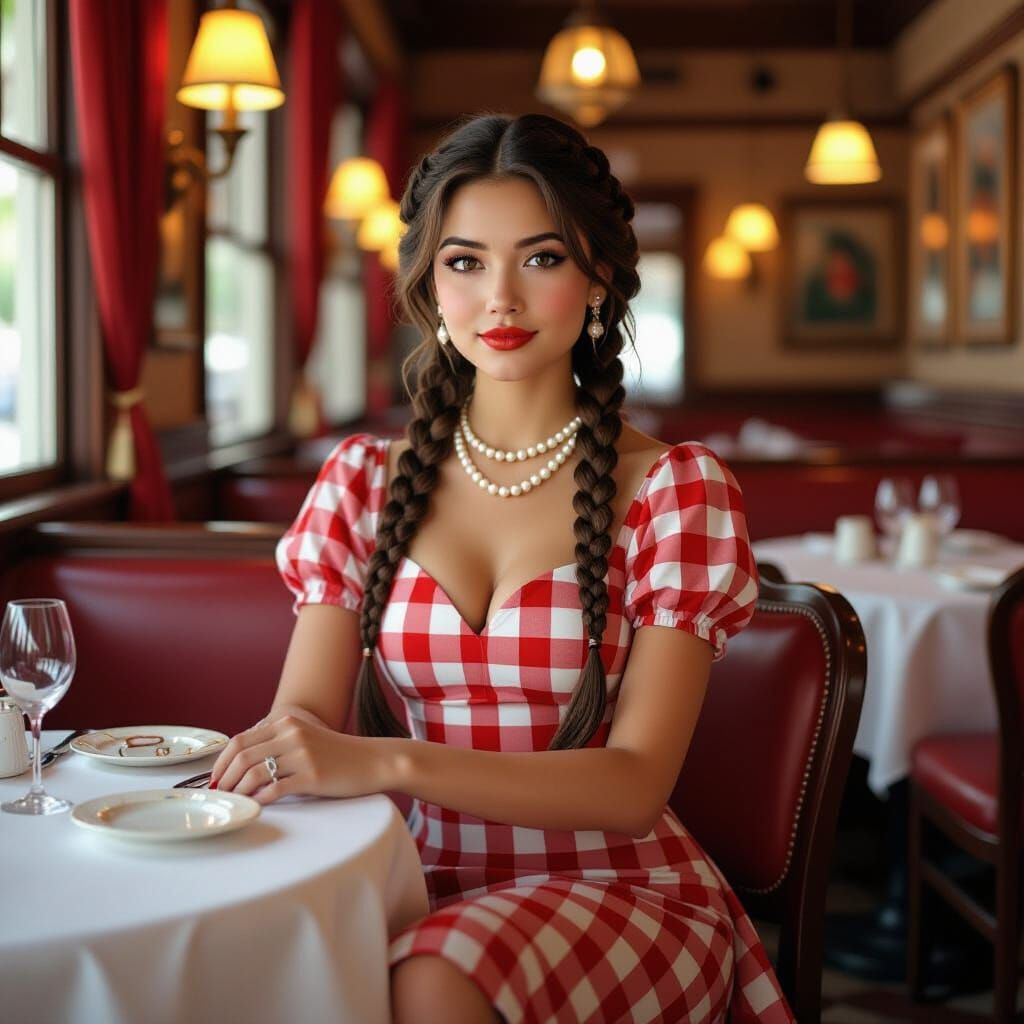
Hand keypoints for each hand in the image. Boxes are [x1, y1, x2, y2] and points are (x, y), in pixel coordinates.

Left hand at [209, 714, 382, 804]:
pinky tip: (255, 806)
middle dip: (223, 779)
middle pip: (242, 756)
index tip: (214, 780)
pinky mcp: (312, 776)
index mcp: (287, 723)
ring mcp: (302, 754)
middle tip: (218, 795)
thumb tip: (240, 763)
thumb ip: (277, 743)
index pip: (239, 740)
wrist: (372, 761)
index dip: (220, 763)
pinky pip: (275, 789)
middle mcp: (292, 734)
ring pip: (254, 773)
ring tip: (234, 802)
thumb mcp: (305, 738)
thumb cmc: (337, 755)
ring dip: (237, 791)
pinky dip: (259, 800)